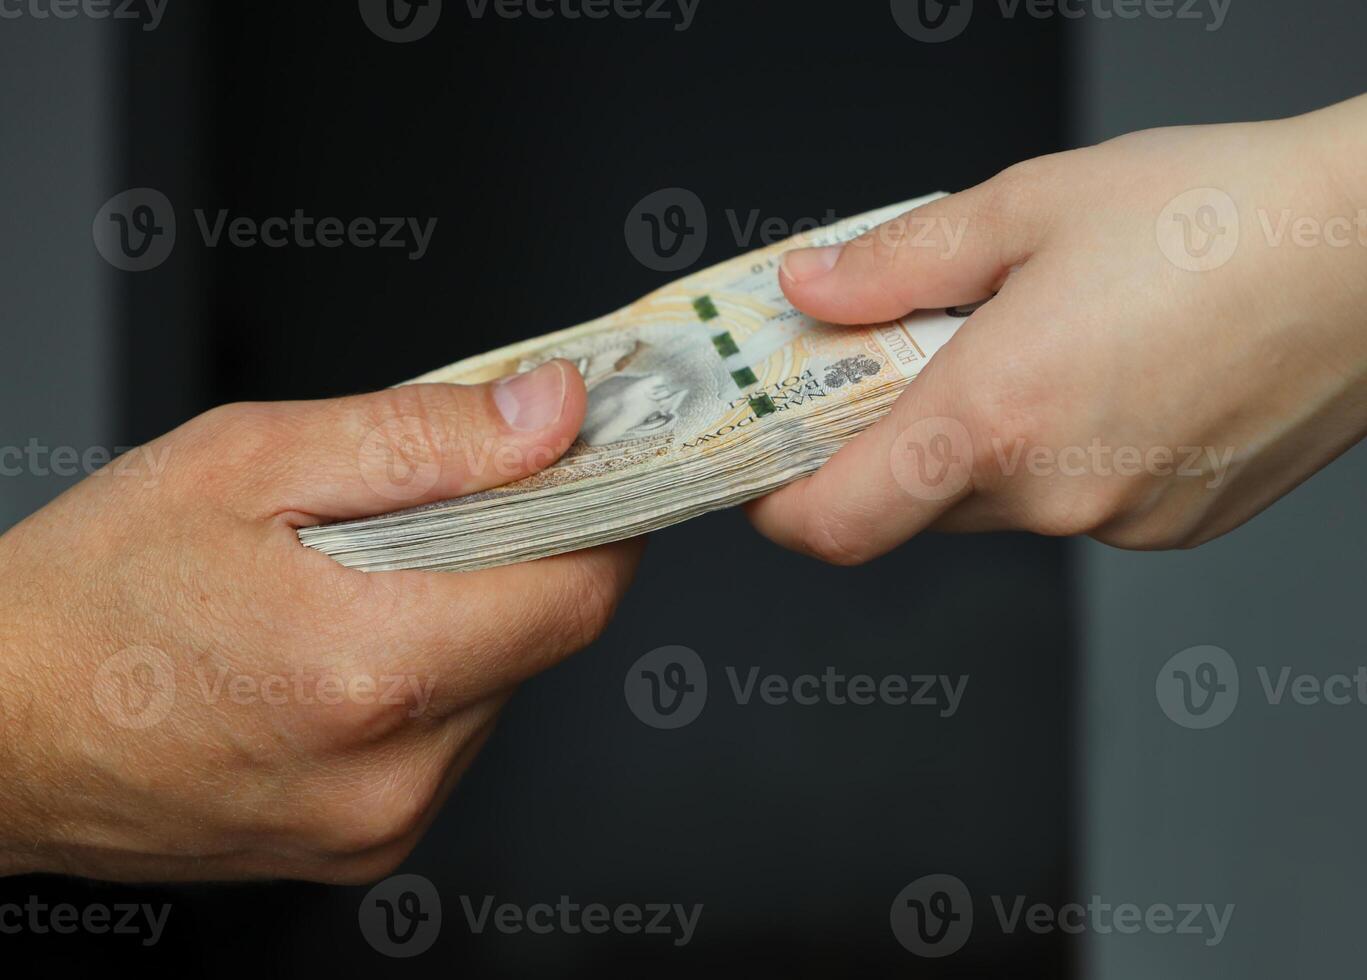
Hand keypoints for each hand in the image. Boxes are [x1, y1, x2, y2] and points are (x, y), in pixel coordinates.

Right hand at [0, 360, 641, 881]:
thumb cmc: (89, 594)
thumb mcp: (250, 463)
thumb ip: (423, 437)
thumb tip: (550, 416)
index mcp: (371, 667)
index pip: (579, 588)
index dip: (602, 513)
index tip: (590, 465)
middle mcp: (391, 771)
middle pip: (543, 638)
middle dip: (517, 553)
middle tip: (439, 502)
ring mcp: (380, 824)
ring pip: (501, 688)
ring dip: (467, 616)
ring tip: (363, 580)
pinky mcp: (365, 845)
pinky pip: (450, 739)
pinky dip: (429, 677)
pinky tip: (346, 644)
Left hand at [749, 94, 1366, 563]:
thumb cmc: (1224, 213)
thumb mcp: (1027, 207)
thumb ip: (895, 263)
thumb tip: (810, 289)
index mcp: (993, 416)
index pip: (835, 522)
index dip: (777, 508)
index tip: (761, 472)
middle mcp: (1054, 493)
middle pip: (910, 507)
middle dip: (885, 447)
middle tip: (900, 364)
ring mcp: (1122, 522)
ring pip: (997, 505)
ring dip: (980, 445)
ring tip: (1028, 349)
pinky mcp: (1179, 527)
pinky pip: (1077, 505)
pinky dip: (1059, 457)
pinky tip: (1104, 379)